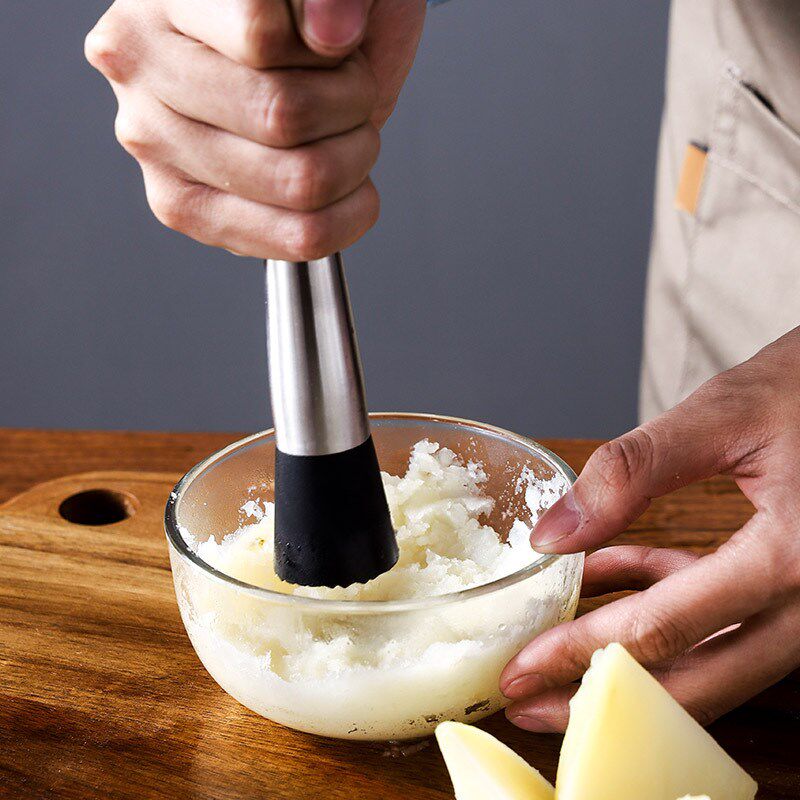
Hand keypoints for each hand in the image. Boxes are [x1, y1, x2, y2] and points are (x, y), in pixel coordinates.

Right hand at [84, 0, 424, 258]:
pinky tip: (347, 190)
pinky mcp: (180, 207)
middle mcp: (139, 66)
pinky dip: (346, 218)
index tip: (338, 47)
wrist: (285, 64)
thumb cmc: (304, 18)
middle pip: (281, 116)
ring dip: (354, 162)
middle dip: (352, 109)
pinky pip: (295, 237)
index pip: (263, 36)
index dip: (331, 54)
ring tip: (347, 138)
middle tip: (355, 96)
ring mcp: (152, 144)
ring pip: (297, 181)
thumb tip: (329, 34)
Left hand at [501, 327, 799, 730]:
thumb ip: (633, 472)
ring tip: (557, 644)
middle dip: (602, 695)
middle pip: (695, 678)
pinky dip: (664, 600)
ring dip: (630, 652)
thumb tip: (552, 536)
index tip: (520, 673)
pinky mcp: (795, 585)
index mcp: (794, 559)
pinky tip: (609, 574)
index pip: (666, 627)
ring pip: (709, 657)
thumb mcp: (720, 417)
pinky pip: (722, 616)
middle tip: (527, 702)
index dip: (583, 654)